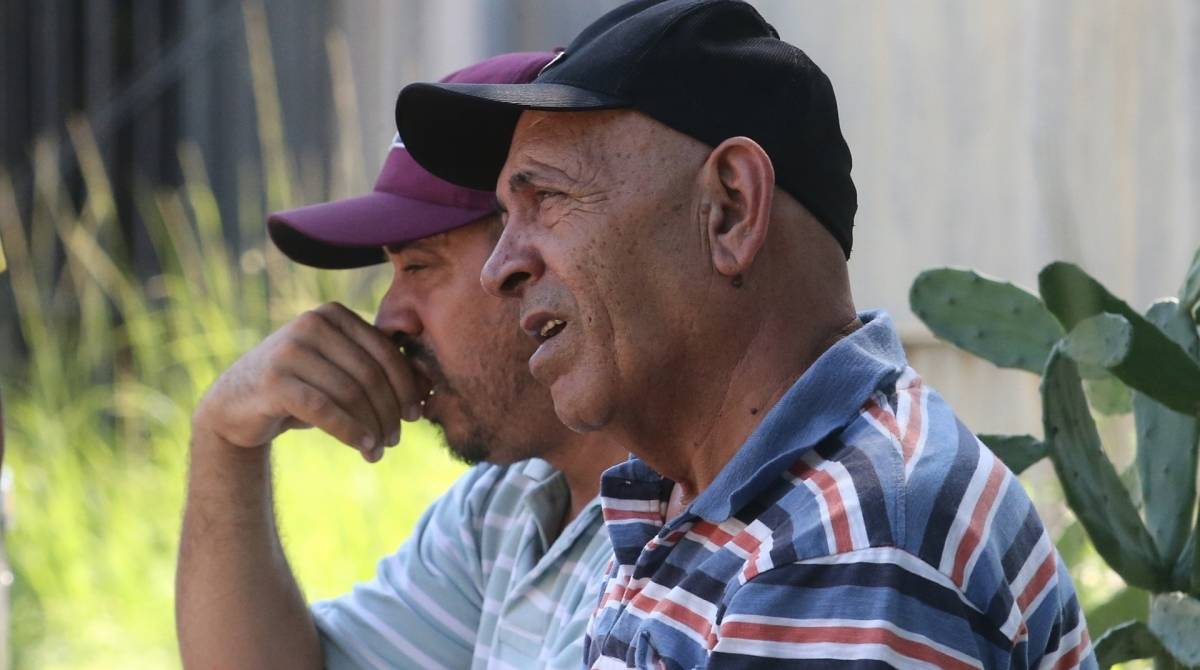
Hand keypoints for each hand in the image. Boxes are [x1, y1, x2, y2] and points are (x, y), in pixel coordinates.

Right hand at [192, 303, 426, 461]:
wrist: (236, 404)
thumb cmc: (301, 388)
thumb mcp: (340, 373)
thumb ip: (378, 371)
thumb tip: (430, 385)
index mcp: (334, 314)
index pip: (384, 351)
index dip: (406, 385)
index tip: (416, 415)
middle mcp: (312, 323)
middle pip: (370, 374)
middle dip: (390, 411)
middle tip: (396, 439)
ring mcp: (290, 349)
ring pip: (351, 393)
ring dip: (372, 427)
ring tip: (379, 449)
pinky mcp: (274, 380)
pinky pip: (326, 409)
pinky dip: (351, 431)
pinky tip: (364, 448)